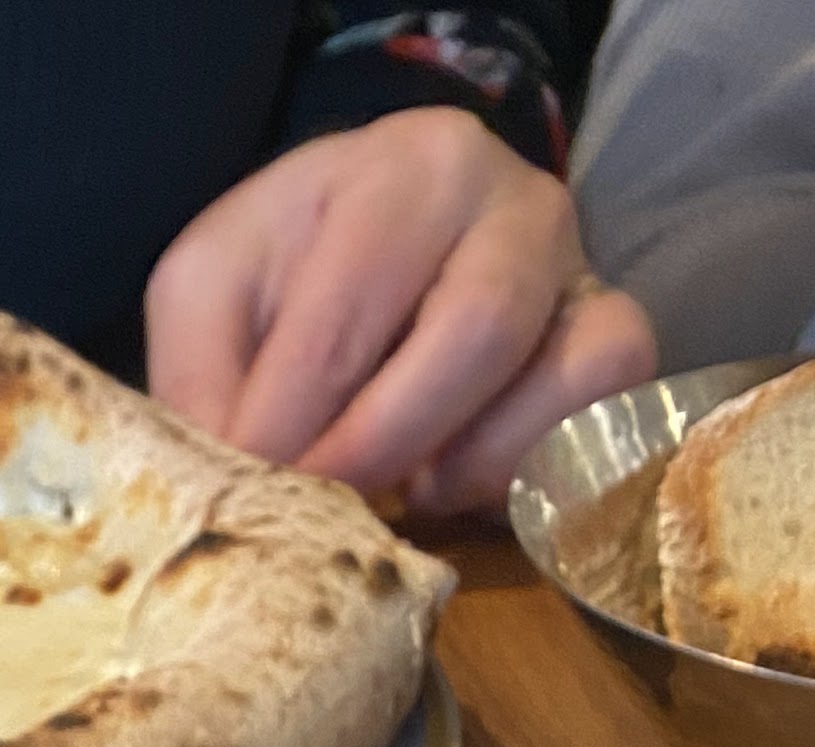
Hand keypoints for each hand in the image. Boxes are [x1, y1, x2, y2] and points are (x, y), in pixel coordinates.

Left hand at [146, 106, 653, 516]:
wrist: (380, 254)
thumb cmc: (290, 277)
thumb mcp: (211, 300)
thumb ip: (201, 379)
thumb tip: (234, 485)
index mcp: (405, 170)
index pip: (350, 313)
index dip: (292, 425)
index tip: (249, 490)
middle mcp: (514, 199)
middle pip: (473, 336)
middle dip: (380, 449)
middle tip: (319, 508)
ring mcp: (576, 269)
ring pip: (550, 379)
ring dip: (457, 467)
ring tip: (393, 490)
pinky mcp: (613, 341)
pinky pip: (594, 416)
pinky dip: (518, 470)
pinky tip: (454, 482)